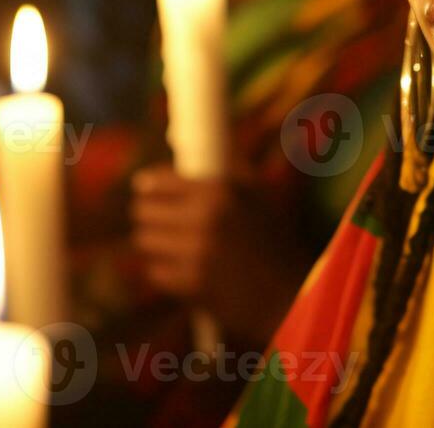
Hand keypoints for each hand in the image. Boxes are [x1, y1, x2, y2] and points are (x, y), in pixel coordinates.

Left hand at [130, 166, 315, 345]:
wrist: (289, 293)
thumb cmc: (272, 238)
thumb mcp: (254, 193)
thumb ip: (220, 167)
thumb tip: (175, 139)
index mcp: (221, 190)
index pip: (158, 181)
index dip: (148, 185)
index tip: (144, 189)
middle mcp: (206, 218)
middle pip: (143, 211)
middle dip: (150, 216)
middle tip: (159, 220)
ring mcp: (197, 253)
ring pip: (145, 241)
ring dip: (156, 244)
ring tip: (174, 246)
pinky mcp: (191, 284)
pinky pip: (155, 272)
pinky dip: (165, 272)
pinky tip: (185, 270)